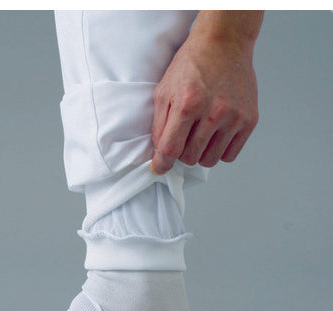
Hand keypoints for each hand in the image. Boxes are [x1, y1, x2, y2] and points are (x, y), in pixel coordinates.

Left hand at [151, 20, 259, 174]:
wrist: (224, 43)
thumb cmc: (191, 66)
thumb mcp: (163, 91)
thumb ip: (159, 125)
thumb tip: (160, 154)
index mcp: (188, 104)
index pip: (171, 149)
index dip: (162, 163)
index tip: (159, 168)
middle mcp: (213, 112)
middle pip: (190, 158)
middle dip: (182, 152)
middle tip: (184, 136)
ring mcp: (234, 117)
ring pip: (210, 160)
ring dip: (200, 153)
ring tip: (200, 135)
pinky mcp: (249, 120)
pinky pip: (230, 155)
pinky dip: (219, 151)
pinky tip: (215, 135)